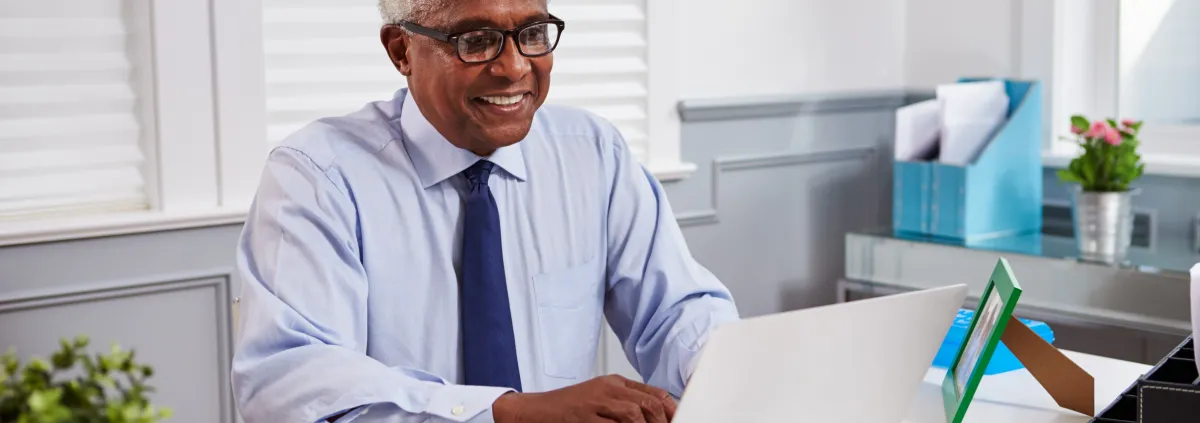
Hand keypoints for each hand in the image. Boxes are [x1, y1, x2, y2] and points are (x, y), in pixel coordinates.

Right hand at [492, 374, 676, 422]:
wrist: (533, 411)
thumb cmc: (567, 408)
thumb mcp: (599, 398)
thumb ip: (625, 403)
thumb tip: (654, 414)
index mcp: (613, 383)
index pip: (653, 393)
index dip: (671, 410)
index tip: (679, 421)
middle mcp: (606, 389)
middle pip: (646, 403)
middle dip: (661, 422)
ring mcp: (594, 403)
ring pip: (632, 414)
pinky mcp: (582, 417)